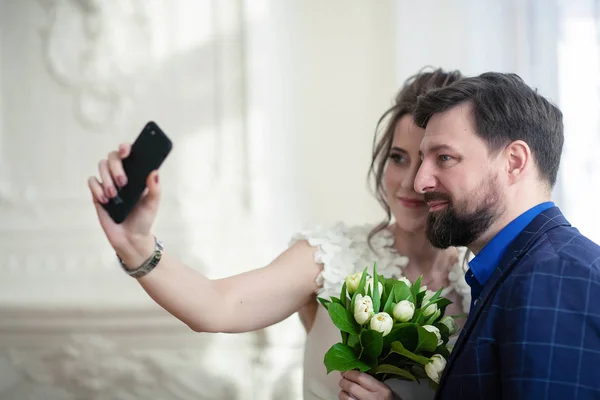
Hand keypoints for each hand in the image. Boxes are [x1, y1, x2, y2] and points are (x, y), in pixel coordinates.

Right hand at [87, 143, 158, 265]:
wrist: (130, 238)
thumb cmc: (143, 218)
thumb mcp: (153, 204)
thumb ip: (155, 188)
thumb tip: (154, 172)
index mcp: (137, 173)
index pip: (130, 153)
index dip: (126, 147)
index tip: (126, 152)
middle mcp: (122, 174)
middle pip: (113, 156)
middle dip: (116, 167)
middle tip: (123, 182)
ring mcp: (109, 182)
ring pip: (101, 166)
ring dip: (107, 178)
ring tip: (114, 195)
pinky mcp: (98, 193)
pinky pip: (92, 181)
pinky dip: (97, 188)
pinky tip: (106, 200)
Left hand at [338, 371, 394, 399]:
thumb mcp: (386, 390)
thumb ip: (373, 382)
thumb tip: (356, 374)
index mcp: (381, 390)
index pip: (361, 377)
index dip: (350, 373)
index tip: (346, 371)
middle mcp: (372, 399)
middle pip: (352, 387)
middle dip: (344, 382)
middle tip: (342, 379)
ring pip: (346, 398)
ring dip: (342, 393)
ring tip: (343, 390)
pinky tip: (347, 398)